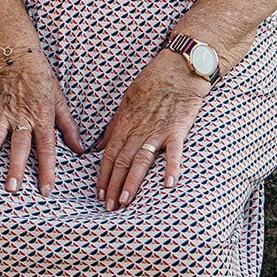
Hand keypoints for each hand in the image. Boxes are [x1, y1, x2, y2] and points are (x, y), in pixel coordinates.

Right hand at [0, 47, 87, 193]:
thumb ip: (69, 127)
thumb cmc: (42, 81)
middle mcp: (21, 118)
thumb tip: (81, 149)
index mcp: (42, 118)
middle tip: (12, 188)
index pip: (46, 149)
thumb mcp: (60, 102)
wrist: (18, 57)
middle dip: (15, 168)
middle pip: (18, 146)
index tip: (46, 190)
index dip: (47, 170)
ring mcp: (2, 114)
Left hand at [94, 51, 208, 210]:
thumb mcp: (125, 102)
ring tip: (125, 201)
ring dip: (132, 182)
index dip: (103, 176)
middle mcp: (138, 129)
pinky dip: (171, 167)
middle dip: (113, 185)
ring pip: (141, 160)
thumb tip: (99, 147)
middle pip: (121, 161)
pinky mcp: (177, 129)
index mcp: (124, 123)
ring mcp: (157, 130)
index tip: (99, 194)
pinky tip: (168, 184)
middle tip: (109, 207)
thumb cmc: (151, 83)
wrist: (178, 68)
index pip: (109, 154)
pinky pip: (174, 151)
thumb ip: (113, 127)